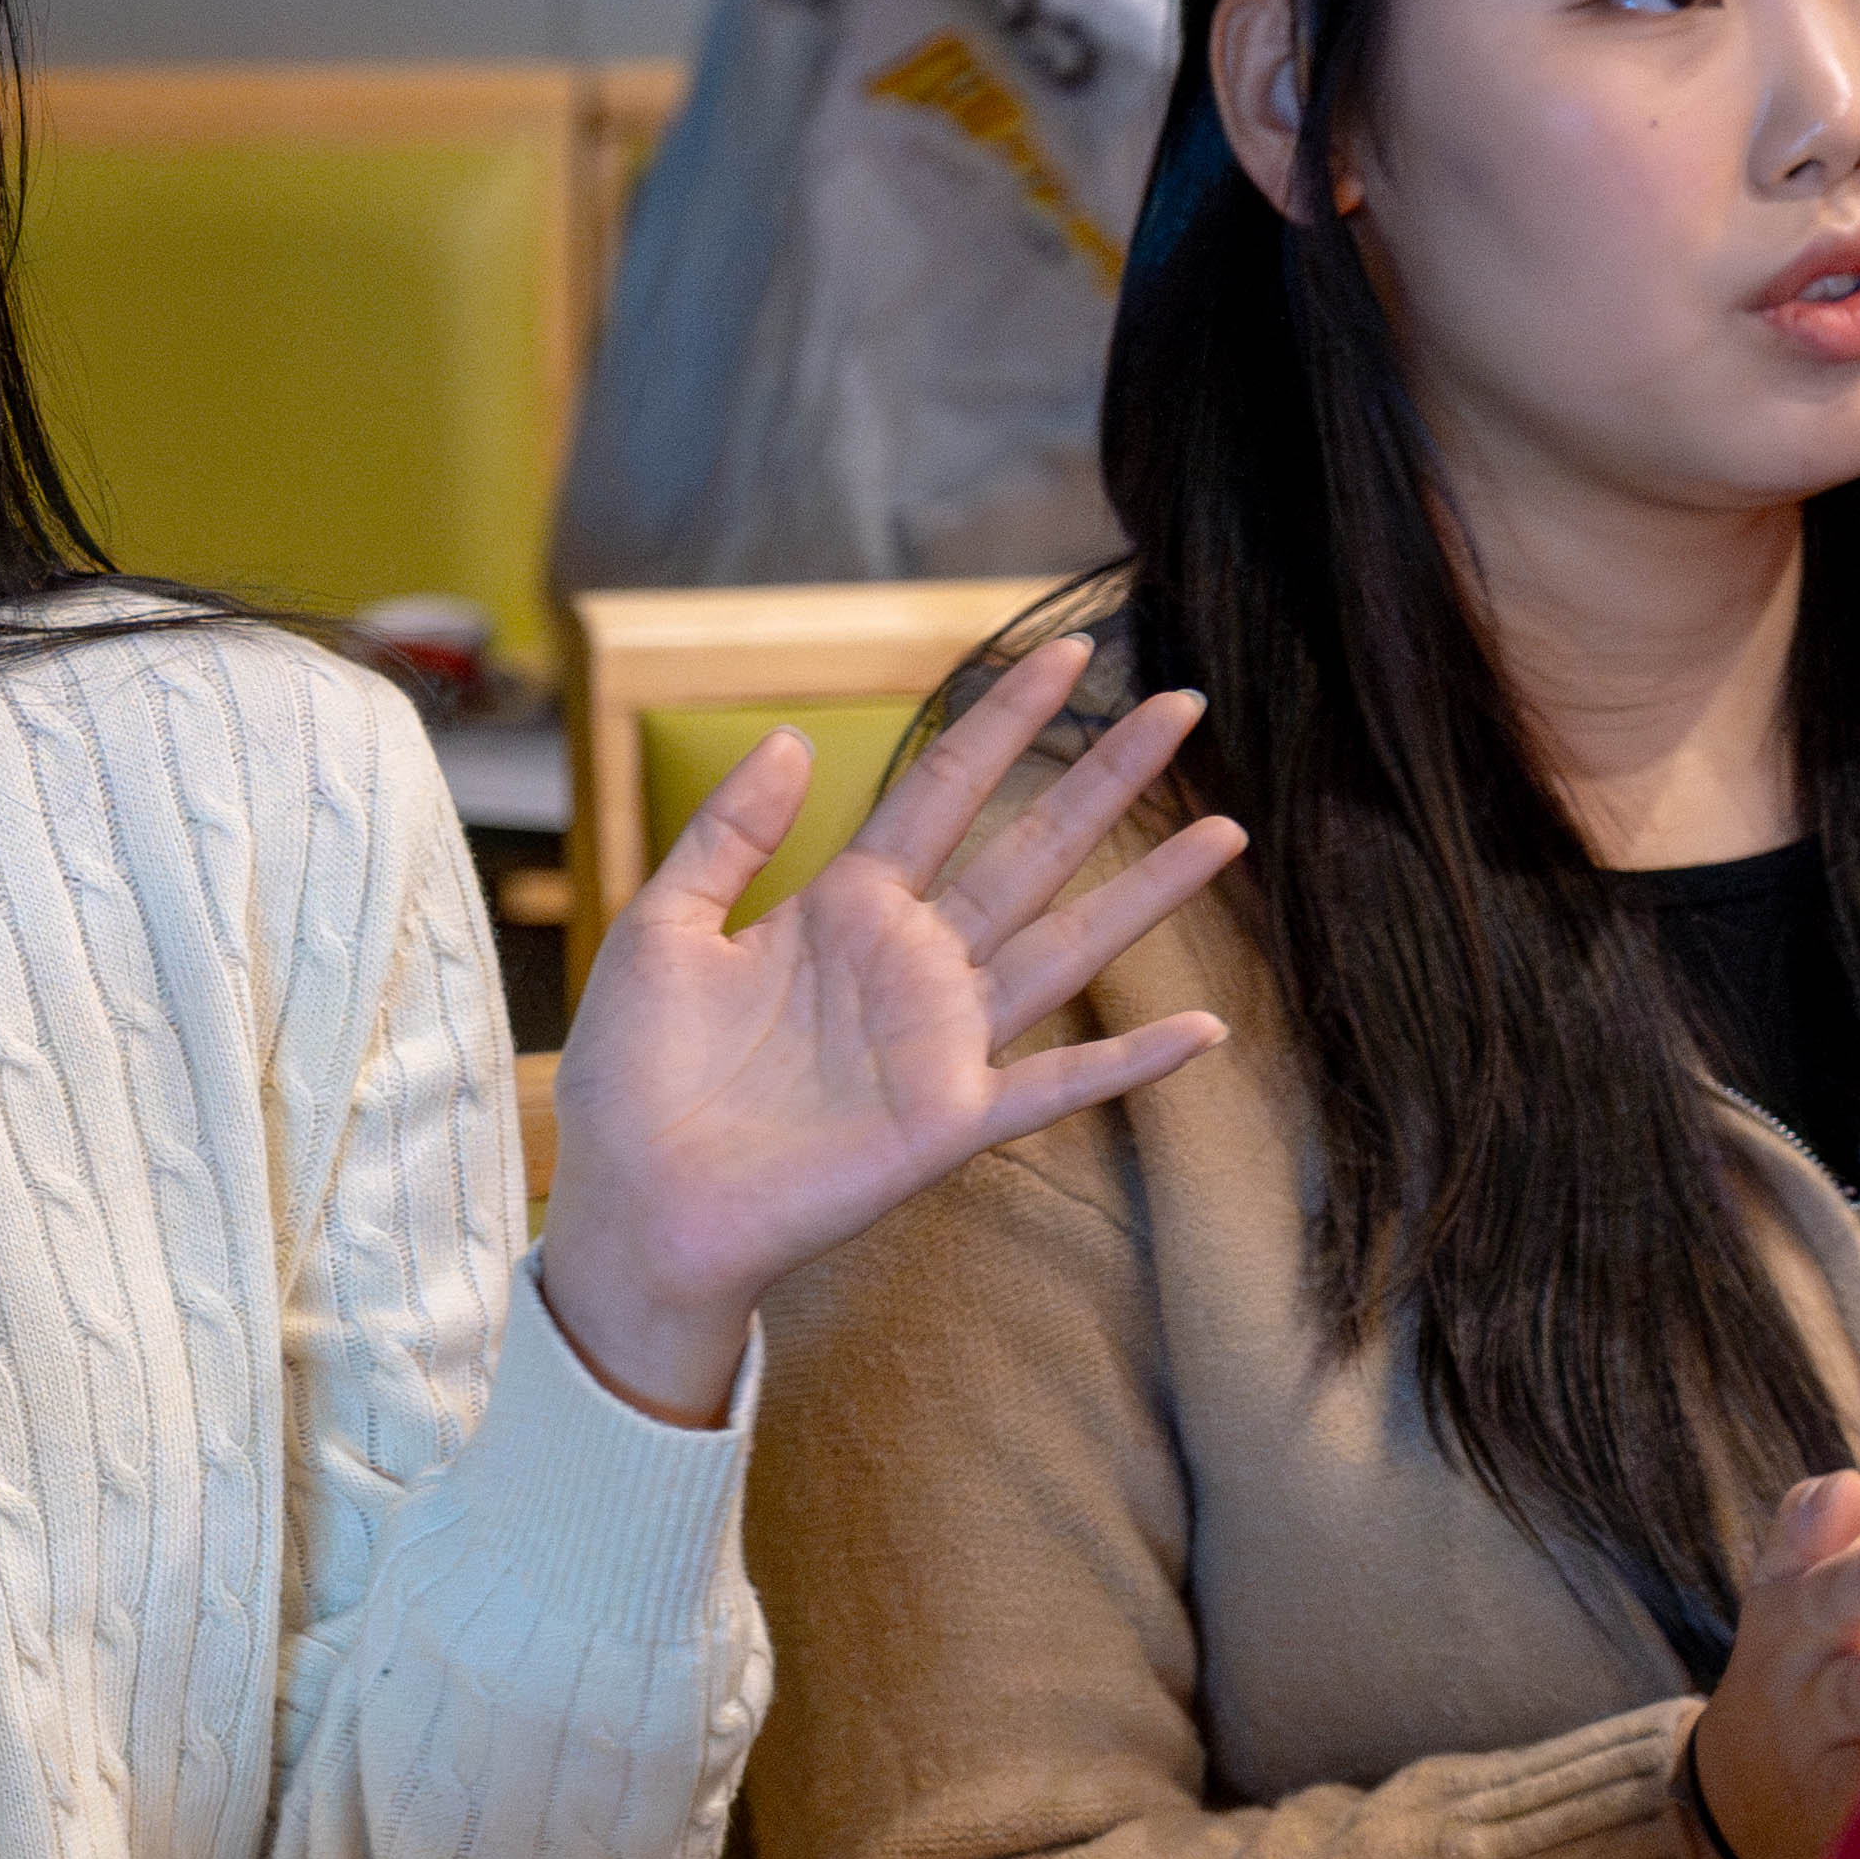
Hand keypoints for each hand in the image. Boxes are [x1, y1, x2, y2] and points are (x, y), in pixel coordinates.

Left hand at [535, 635, 1249, 1423]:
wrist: (632, 1204)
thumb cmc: (634, 1079)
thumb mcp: (663, 926)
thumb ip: (728, 833)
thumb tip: (787, 735)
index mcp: (845, 909)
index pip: (944, 791)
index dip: (1006, 722)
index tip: (1069, 654)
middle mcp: (911, 965)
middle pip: (1031, 848)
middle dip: (1107, 777)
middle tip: (1185, 705)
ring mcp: (939, 1042)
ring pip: (1067, 944)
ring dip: (1148, 891)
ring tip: (1227, 828)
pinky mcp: (948, 1121)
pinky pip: (1058, 1083)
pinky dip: (1130, 1060)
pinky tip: (1203, 1027)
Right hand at [1685, 1467, 1859, 1858]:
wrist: (1752, 1802)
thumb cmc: (1814, 1669)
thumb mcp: (1799, 1600)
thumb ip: (1815, 1537)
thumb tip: (1843, 1484)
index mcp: (1787, 1608)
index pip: (1794, 1549)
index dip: (1816, 1524)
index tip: (1850, 1491)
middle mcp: (1796, 1666)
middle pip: (1822, 1616)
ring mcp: (1821, 1740)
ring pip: (1854, 1707)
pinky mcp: (1850, 1809)